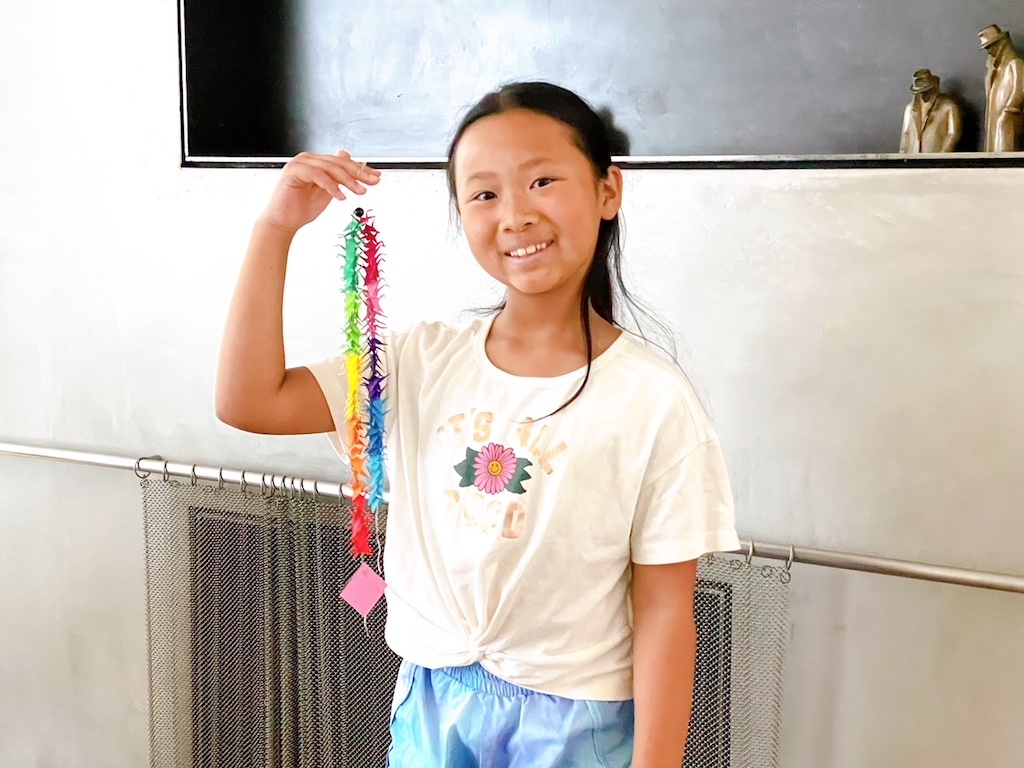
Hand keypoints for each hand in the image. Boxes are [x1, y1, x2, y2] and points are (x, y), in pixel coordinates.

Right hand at [260, 150, 380, 233]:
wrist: (283, 222)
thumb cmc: (302, 209)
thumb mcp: (328, 192)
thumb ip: (338, 177)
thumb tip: (348, 157)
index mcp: (316, 162)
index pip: (342, 162)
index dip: (361, 169)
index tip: (376, 177)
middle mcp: (308, 160)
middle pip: (338, 162)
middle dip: (358, 173)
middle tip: (373, 182)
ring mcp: (300, 164)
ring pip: (330, 167)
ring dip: (348, 180)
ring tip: (360, 192)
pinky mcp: (293, 172)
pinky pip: (317, 175)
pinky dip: (331, 186)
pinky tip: (341, 196)